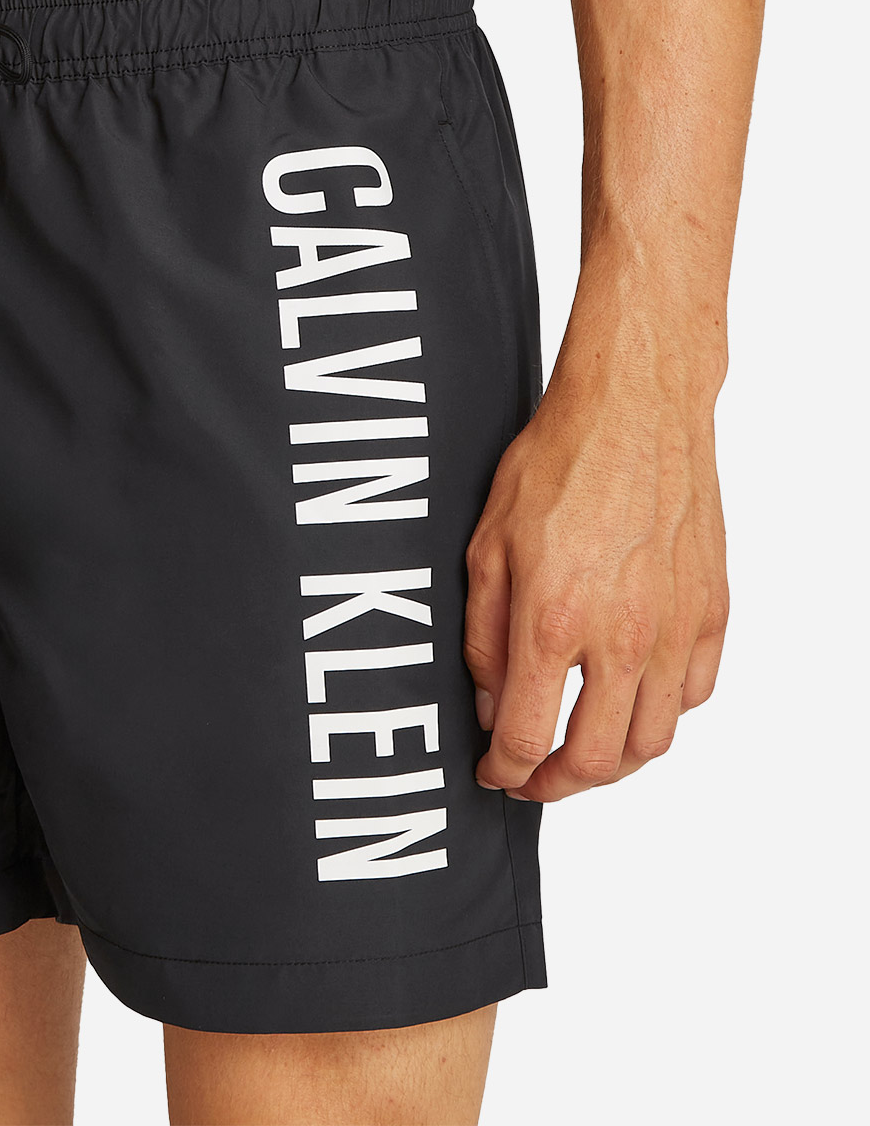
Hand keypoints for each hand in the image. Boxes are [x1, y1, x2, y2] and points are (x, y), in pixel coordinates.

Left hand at [463, 343, 729, 802]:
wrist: (635, 409)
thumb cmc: (558, 461)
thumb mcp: (486, 545)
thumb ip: (484, 636)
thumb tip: (492, 704)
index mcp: (553, 620)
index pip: (528, 739)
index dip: (505, 773)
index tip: (494, 773)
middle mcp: (622, 636)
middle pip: (596, 761)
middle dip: (555, 785)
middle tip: (532, 778)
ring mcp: (675, 628)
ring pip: (653, 741)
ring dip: (613, 763)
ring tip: (581, 752)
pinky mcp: (711, 612)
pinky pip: (694, 695)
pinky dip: (661, 716)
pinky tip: (631, 701)